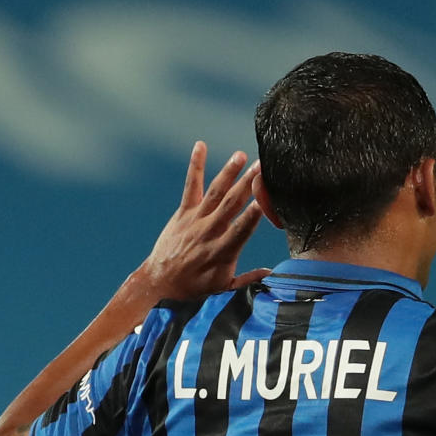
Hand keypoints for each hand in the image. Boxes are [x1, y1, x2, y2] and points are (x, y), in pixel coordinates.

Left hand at [139, 142, 270, 301]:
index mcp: (222, 253)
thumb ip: (249, 280)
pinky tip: (200, 146)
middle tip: (262, 167)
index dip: (252, 217)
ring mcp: (195, 220)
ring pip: (215, 192)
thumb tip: (273, 274)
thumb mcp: (225, 290)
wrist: (162, 283)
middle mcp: (209, 233)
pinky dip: (195, 166)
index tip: (263, 202)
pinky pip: (190, 186)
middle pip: (231, 205)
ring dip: (228, 173)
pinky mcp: (184, 213)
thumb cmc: (196, 289)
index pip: (240, 231)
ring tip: (241, 155)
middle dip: (247, 185)